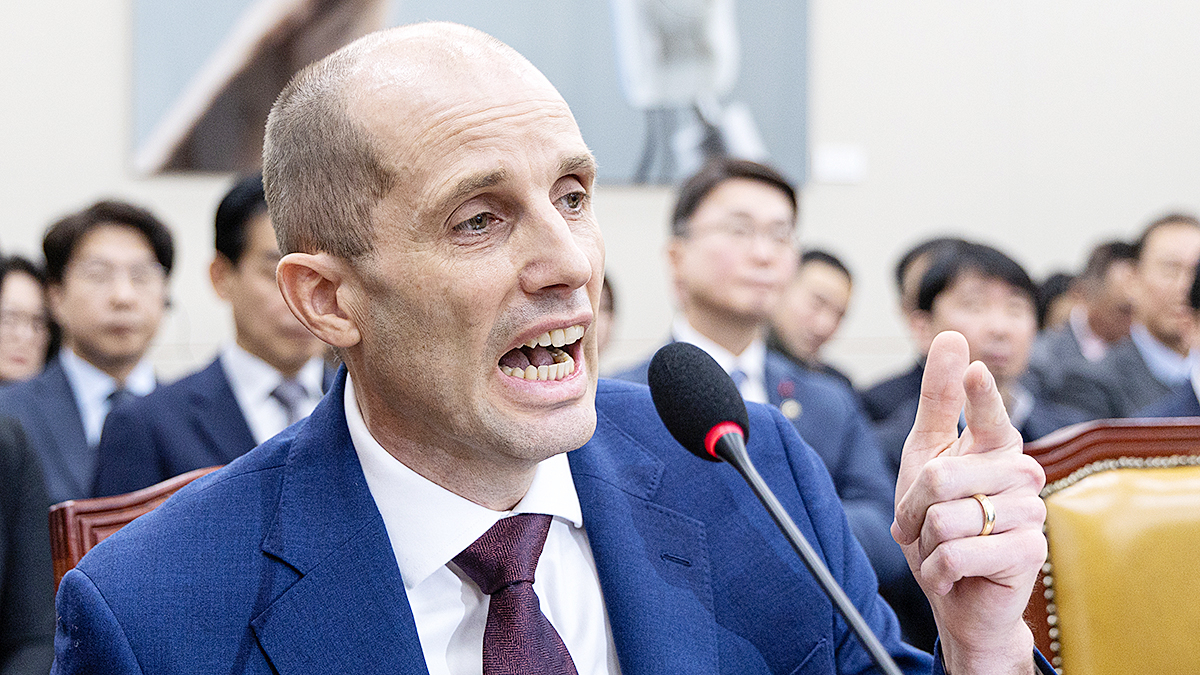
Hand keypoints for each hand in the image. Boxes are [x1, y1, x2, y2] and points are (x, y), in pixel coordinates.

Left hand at [891, 331, 1046, 673]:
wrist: (956, 595)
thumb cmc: (940, 524)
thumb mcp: (926, 458)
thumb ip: (939, 401)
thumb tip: (953, 335)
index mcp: (996, 446)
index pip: (988, 413)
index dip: (978, 394)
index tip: (971, 369)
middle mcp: (1022, 473)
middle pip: (939, 478)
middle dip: (912, 511)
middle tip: (921, 528)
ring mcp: (1030, 513)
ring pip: (945, 518)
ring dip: (926, 543)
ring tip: (943, 550)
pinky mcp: (1028, 553)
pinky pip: (957, 553)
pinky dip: (937, 570)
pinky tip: (950, 575)